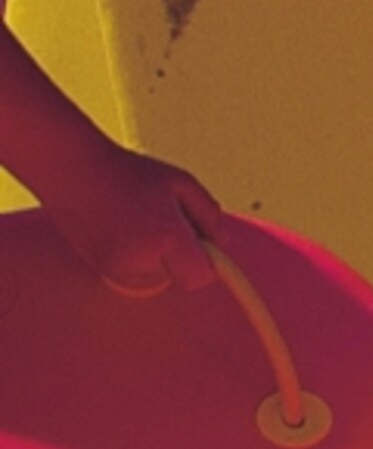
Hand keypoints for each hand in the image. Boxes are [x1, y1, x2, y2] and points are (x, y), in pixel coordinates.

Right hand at [47, 144, 222, 296]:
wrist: (73, 172)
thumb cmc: (130, 173)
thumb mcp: (181, 183)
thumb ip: (208, 214)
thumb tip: (222, 242)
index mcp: (166, 238)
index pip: (200, 276)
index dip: (210, 262)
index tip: (208, 245)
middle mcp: (140, 261)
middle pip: (180, 273)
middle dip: (182, 251)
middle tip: (167, 216)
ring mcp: (115, 269)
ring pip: (157, 273)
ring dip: (159, 253)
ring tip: (142, 217)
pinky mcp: (99, 269)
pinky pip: (134, 270)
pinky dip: (138, 254)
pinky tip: (126, 225)